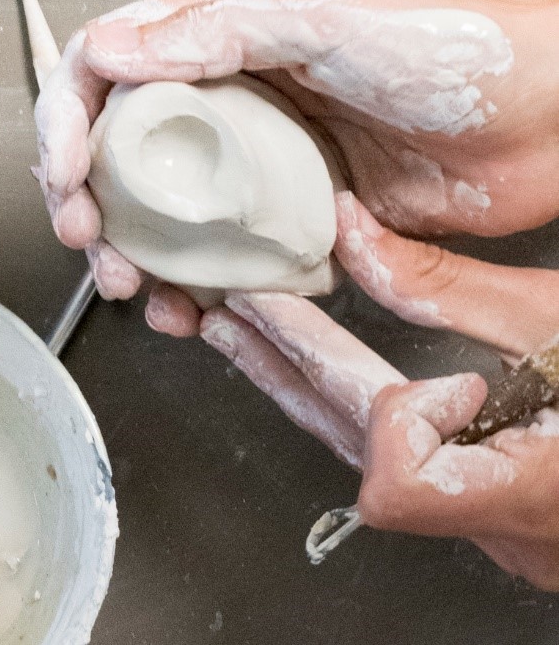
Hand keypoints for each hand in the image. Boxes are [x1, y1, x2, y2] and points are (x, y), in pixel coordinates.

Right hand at [34, 0, 558, 334]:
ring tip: (134, 284)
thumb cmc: (454, 46)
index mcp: (221, 38)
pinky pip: (219, 260)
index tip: (65, 171)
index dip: (68, 119)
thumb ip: (214, 29)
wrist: (545, 118)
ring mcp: (254, 166)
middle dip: (87, 199)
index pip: (107, 67)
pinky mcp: (288, 220)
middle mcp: (228, 101)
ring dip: (131, 254)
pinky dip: (192, 290)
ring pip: (160, 215)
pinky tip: (188, 306)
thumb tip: (114, 48)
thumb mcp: (326, 15)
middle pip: (118, 151)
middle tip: (91, 238)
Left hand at [197, 231, 558, 587]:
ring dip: (300, 384)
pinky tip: (309, 370)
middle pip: (353, 450)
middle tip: (234, 307)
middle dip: (289, 367)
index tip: (452, 380)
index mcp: (535, 492)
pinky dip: (344, 404)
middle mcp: (499, 527)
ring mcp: (487, 529)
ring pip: (359, 455)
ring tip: (243, 330)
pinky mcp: (483, 512)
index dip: (402, 424)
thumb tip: (352, 233)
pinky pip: (387, 457)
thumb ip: (455, 289)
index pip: (401, 486)